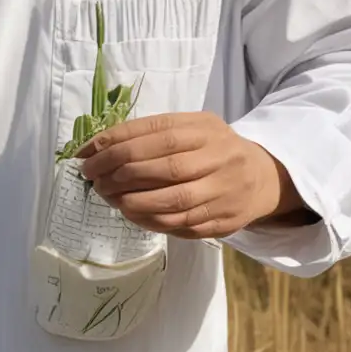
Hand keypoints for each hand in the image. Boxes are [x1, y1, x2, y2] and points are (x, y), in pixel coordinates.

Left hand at [74, 112, 314, 240]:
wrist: (263, 177)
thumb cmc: (213, 150)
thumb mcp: (190, 129)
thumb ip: (148, 134)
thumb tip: (95, 148)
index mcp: (206, 128)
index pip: (157, 131)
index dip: (118, 143)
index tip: (87, 154)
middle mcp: (220, 156)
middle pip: (165, 165)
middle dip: (122, 173)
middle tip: (94, 178)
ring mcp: (225, 190)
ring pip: (175, 199)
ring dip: (134, 200)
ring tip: (109, 197)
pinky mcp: (224, 219)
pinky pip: (182, 224)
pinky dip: (151, 220)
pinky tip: (131, 213)